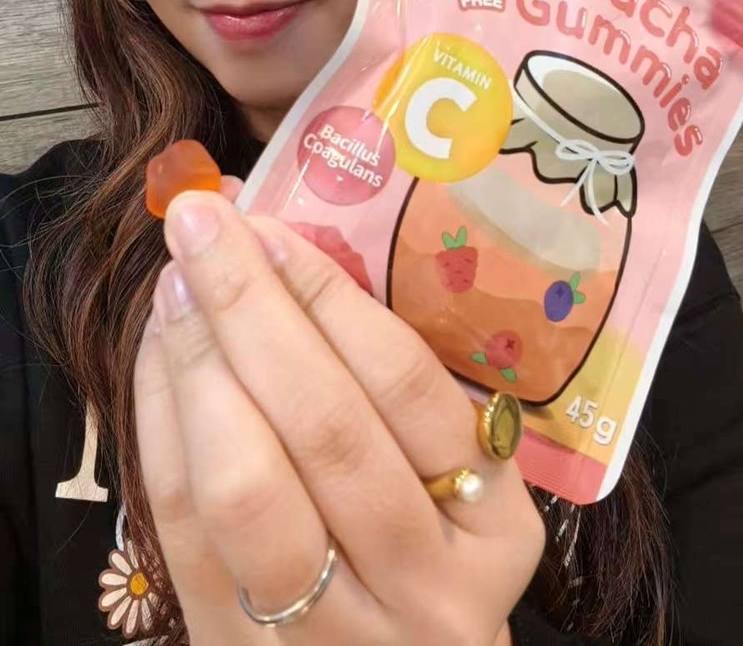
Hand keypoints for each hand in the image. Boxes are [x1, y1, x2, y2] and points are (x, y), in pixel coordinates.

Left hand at [133, 186, 543, 644]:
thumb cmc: (429, 560)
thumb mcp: (457, 490)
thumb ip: (398, 395)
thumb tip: (290, 253)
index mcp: (496, 526)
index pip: (407, 387)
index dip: (330, 296)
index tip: (272, 227)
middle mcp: (425, 583)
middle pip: (325, 425)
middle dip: (251, 306)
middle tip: (203, 224)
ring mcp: (334, 630)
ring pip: (247, 484)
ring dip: (199, 362)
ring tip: (175, 286)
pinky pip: (184, 530)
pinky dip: (162, 426)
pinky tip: (159, 358)